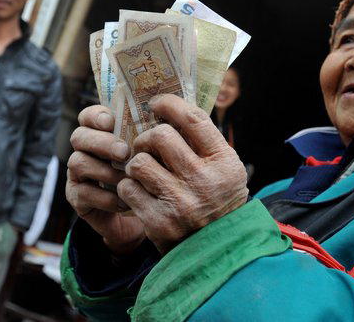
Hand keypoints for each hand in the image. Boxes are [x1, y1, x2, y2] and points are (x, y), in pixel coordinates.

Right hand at [66, 105, 144, 254]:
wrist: (145, 214)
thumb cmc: (151, 176)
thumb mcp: (153, 155)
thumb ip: (153, 137)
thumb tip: (166, 118)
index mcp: (101, 134)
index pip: (88, 116)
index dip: (95, 116)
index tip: (111, 121)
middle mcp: (86, 151)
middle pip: (79, 136)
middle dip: (101, 142)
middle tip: (124, 152)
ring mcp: (78, 175)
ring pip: (78, 162)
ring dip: (104, 170)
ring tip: (127, 177)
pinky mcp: (77, 199)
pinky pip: (83, 193)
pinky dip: (105, 197)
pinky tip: (125, 201)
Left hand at [118, 94, 248, 253]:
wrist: (216, 250)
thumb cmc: (218, 200)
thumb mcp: (226, 170)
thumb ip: (205, 142)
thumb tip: (172, 108)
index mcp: (223, 162)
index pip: (193, 119)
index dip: (170, 104)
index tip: (157, 103)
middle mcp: (204, 181)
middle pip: (161, 136)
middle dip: (148, 138)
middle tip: (147, 145)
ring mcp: (180, 202)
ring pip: (139, 162)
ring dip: (136, 163)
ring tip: (144, 171)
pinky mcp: (158, 221)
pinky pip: (128, 188)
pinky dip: (129, 187)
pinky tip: (140, 192)